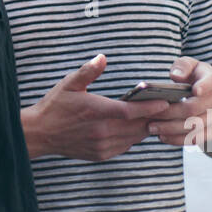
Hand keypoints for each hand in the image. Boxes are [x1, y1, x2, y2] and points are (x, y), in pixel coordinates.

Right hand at [23, 54, 180, 161]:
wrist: (40, 133)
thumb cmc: (55, 105)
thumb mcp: (69, 83)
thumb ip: (88, 71)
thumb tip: (102, 57)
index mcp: (96, 111)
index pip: (130, 112)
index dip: (150, 108)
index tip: (165, 102)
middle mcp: (101, 131)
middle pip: (137, 126)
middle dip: (154, 117)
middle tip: (171, 108)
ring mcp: (102, 145)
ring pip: (133, 138)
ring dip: (146, 128)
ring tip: (158, 117)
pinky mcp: (100, 154)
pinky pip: (125, 146)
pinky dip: (134, 137)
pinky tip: (137, 128)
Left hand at [146, 57, 211, 148]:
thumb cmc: (197, 78)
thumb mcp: (192, 65)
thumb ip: (183, 66)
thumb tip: (176, 76)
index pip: (210, 82)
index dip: (204, 86)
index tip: (195, 90)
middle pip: (192, 109)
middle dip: (169, 113)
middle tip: (150, 115)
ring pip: (193, 127)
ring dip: (170, 129)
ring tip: (152, 127)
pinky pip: (196, 139)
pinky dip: (178, 140)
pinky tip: (163, 136)